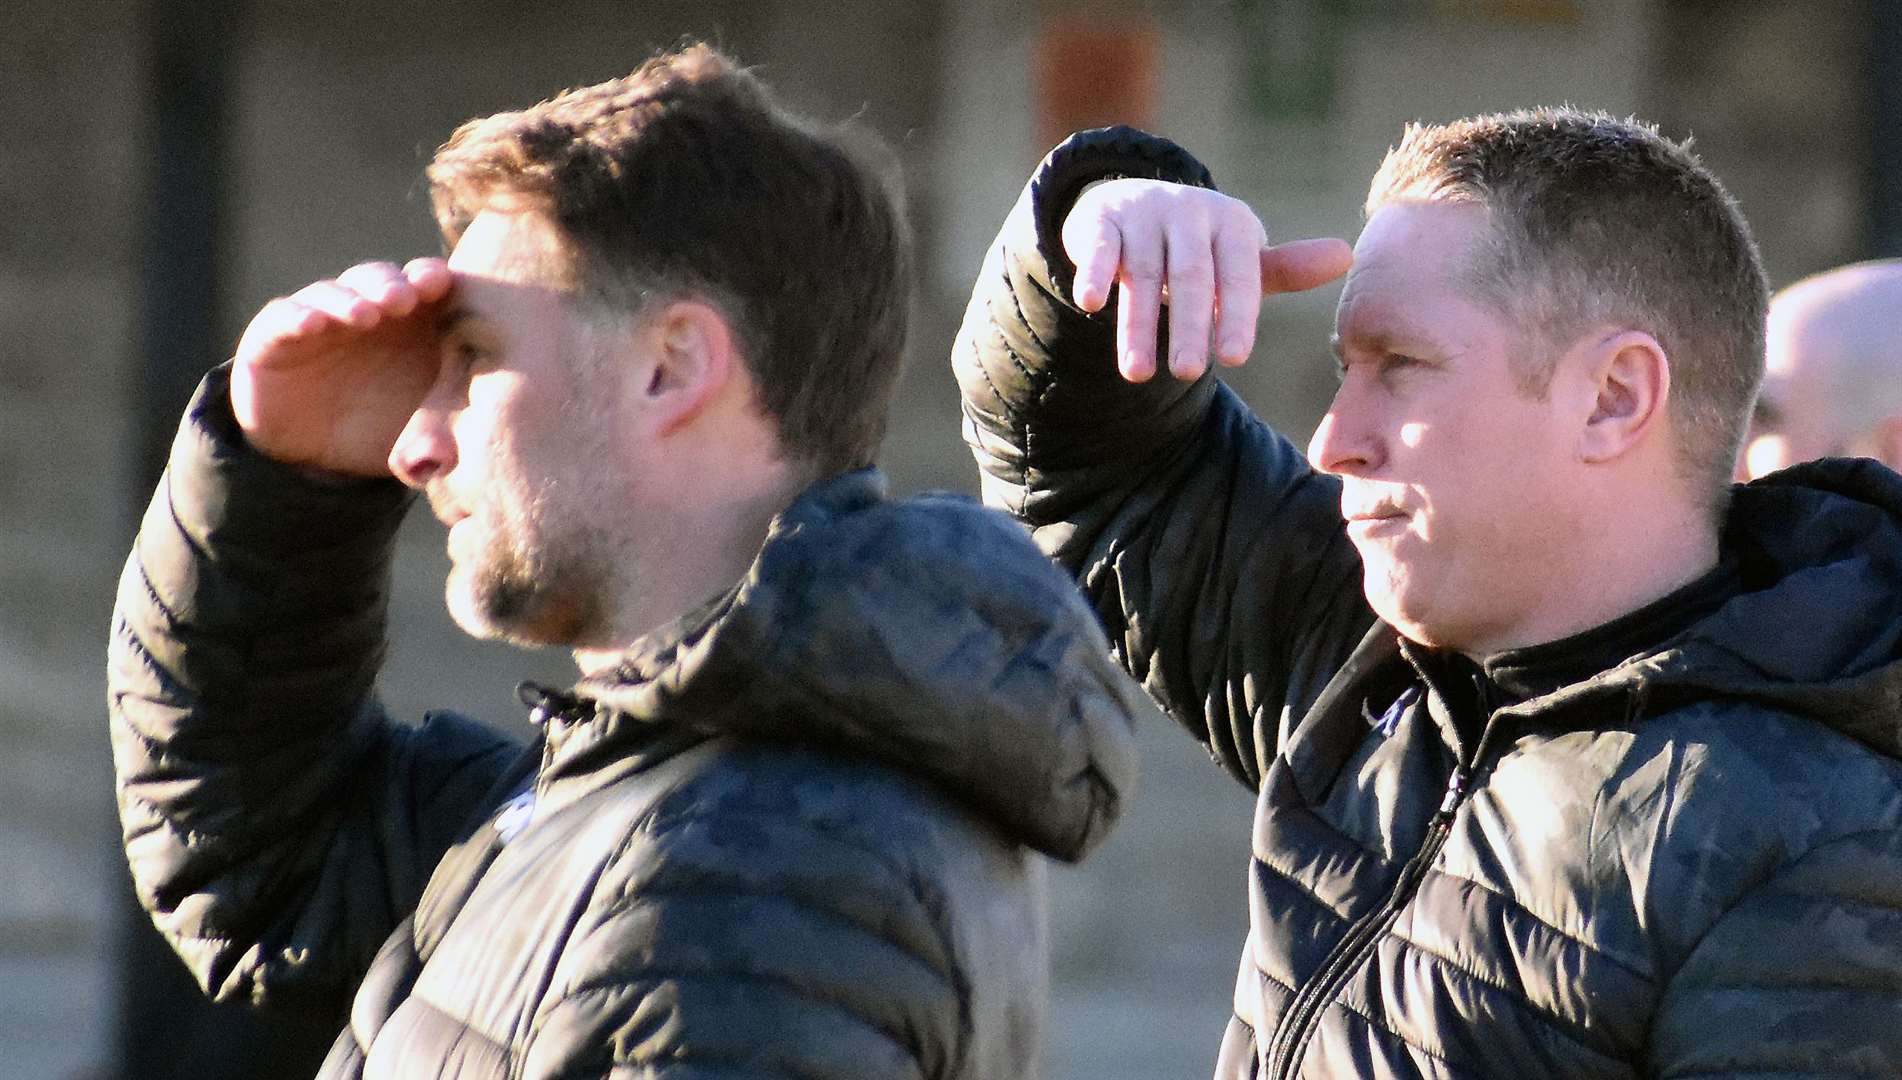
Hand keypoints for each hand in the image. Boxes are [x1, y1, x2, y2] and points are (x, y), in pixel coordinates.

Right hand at [229, 258, 451, 475]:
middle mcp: (365, 311)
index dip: (431, 278)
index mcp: (409, 324)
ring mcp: (319, 320)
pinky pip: (281, 318)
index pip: (424, 286)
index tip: (442, 283)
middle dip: (392, 284)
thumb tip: (448, 460)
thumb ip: (438, 440)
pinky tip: (312, 325)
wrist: (313, 455)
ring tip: (364, 315)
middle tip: (404, 299)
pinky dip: (296, 317)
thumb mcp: (415, 437)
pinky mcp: (273, 337)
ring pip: (331, 293)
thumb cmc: (380, 431)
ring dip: (349, 299)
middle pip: (379, 280)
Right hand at [1062, 179, 1352, 381]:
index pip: (1239, 273)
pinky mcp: (1102, 220)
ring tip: (1137, 374)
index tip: (1234, 357)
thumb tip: (1346, 255)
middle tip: (1187, 374)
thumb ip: (1282, 269)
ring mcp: (1144, 213)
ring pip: (1141, 273)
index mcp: (1231, 222)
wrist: (1132, 204)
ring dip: (1137, 324)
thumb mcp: (1237, 258)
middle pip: (1191, 276)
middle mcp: (1189, 211)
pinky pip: (1099, 248)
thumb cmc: (1197, 248)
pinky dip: (1093, 274)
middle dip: (1187, 326)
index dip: (1236, 314)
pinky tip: (1088, 304)